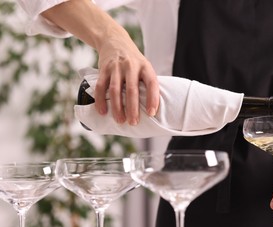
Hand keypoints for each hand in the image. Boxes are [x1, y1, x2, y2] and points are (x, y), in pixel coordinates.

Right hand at [41, 0, 159, 125]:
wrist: (114, 40)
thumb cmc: (134, 61)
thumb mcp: (144, 67)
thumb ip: (146, 84)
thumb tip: (152, 109)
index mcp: (145, 67)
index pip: (151, 83)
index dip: (153, 98)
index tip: (152, 113)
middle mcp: (131, 66)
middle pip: (132, 90)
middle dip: (133, 108)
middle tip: (133, 123)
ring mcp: (116, 67)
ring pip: (116, 90)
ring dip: (117, 108)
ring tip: (120, 121)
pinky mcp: (103, 69)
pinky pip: (101, 87)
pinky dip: (101, 100)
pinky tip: (103, 111)